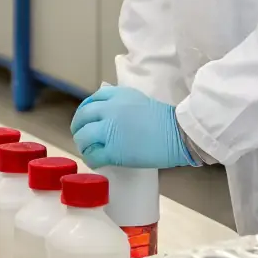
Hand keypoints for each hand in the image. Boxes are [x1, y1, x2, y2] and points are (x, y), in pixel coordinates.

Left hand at [70, 86, 196, 169]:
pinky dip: (91, 159)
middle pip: (82, 117)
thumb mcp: (140, 100)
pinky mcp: (113, 151)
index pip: (91, 101)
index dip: (84, 112)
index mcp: (117, 95)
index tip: (85, 120)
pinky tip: (95, 162)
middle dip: (78, 128)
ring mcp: (110, 130)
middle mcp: (109, 110)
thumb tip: (109, 114)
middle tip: (81, 137)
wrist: (179, 133)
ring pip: (83, 137)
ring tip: (88, 150)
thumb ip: (122, 103)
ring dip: (83, 145)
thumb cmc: (165, 119)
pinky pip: (93, 156)